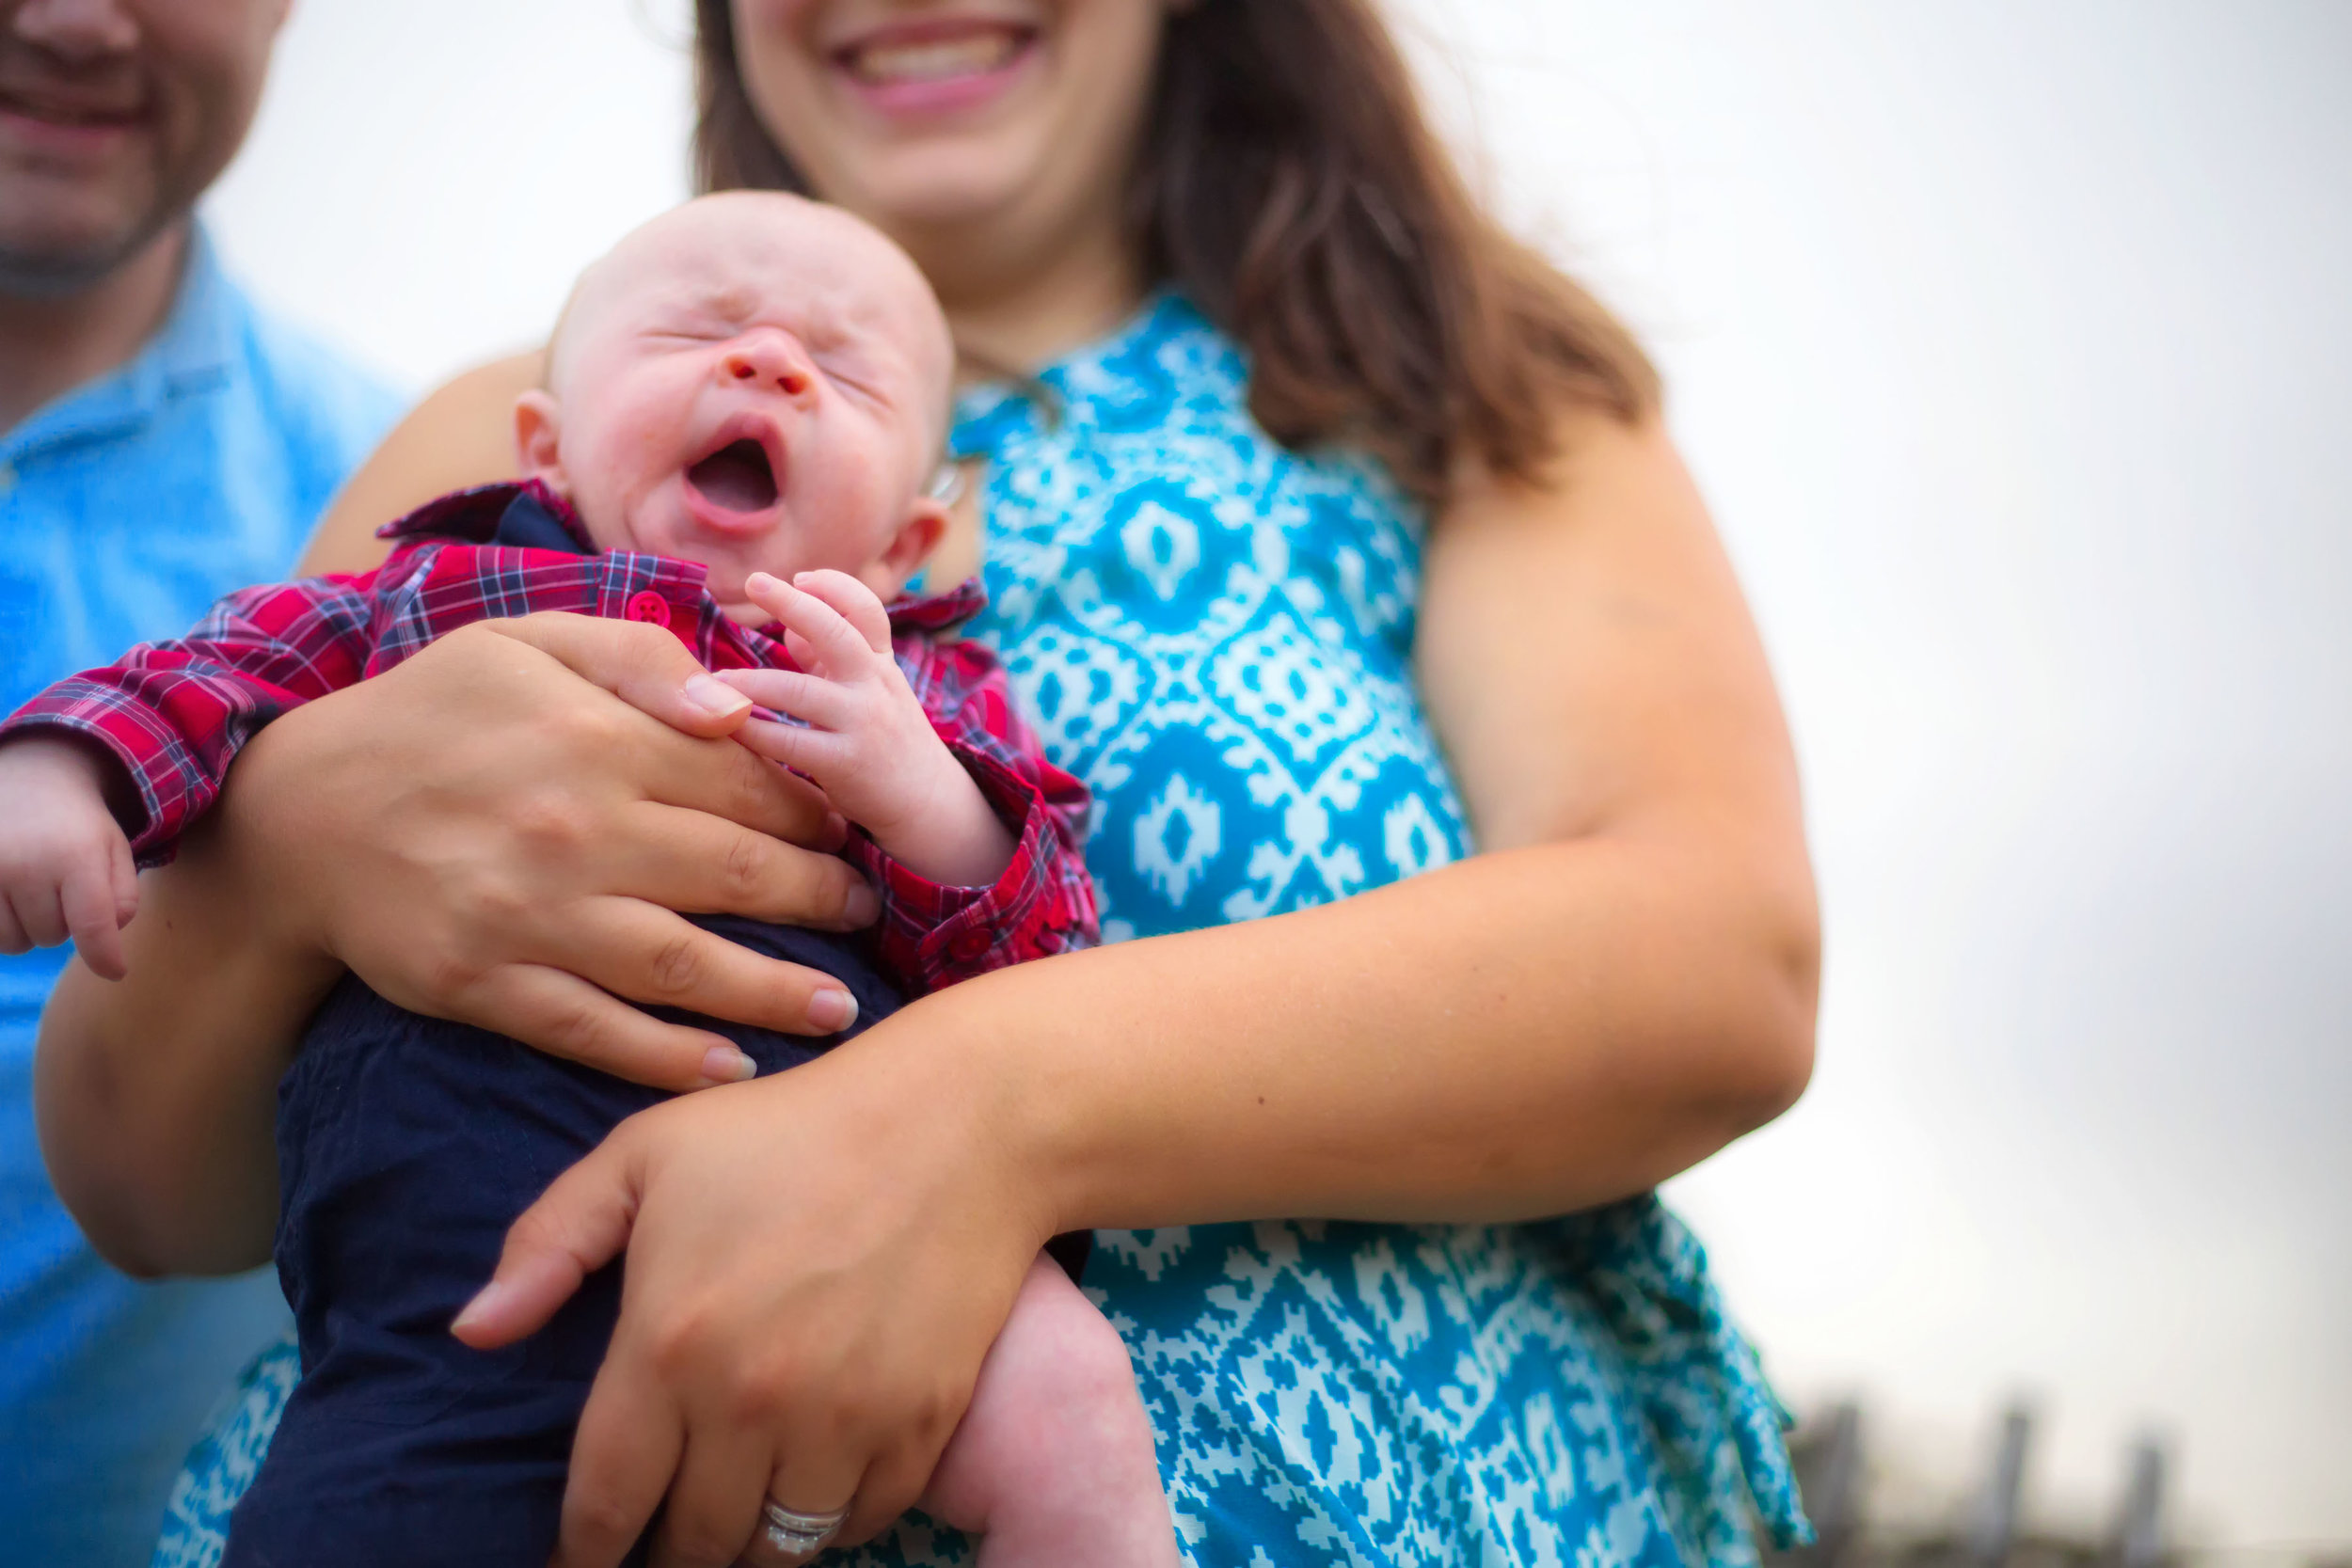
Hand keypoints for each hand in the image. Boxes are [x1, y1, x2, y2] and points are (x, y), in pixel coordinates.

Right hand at [0, 736, 138, 979]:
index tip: (116, 971)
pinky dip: (1, 925)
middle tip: (61, 888)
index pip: (92, 926)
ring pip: (13, 942)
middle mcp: (25, 866)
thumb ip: (123, 899)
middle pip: (51, 938)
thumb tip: (105, 943)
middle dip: (62, 923)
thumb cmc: (78, 827)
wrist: (29, 783)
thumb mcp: (115, 852)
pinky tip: (10, 899)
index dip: (105, 957)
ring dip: (28, 928)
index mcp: (74, 857)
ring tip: (34, 891)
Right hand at [215, 612, 886, 1090]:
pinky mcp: (487, 985)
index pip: (744, 783)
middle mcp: (576, 831)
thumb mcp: (527, 643)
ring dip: (774, 992)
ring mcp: (531, 916)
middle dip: (819, 900)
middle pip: (735, 874)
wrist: (296, 812)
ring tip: (839, 1010)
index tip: (851, 832)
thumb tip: (742, 710)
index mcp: (596, 739)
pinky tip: (732, 1069)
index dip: (813, 813)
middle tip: (867, 915)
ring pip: (684, 964)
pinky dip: (670, 1057)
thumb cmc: (431, 715)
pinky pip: (598, 1030)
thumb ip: (641, 659)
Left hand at [449, 1002, 1049, 1567]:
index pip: (603, 1502)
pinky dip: (828, 1523)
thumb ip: (548, 1242)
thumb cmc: (789, 1130)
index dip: (581, 1551)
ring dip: (745, 1544)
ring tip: (730, 1520)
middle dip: (664, 1551)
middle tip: (659, 1535)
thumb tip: (470, 1333)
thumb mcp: (646, 1153)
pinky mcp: (917, 1425)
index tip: (577, 1559)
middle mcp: (750, 1403)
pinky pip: (858, 1524)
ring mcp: (842, 1422)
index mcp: (667, 1344)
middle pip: (690, 1543)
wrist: (957, 1123)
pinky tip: (809, 1490)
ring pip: (775, 1548)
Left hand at [717, 572, 972, 847]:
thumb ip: (830, 660)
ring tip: (717, 679)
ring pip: (799, 690)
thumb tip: (788, 627)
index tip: (800, 577)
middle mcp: (875, 686)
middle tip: (754, 581)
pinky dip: (755, 730)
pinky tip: (729, 727)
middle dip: (792, 603)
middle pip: (836, 631)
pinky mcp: (846, 764)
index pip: (866, 609)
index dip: (833, 586)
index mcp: (881, 665)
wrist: (931, 806)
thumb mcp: (870, 693)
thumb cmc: (888, 742)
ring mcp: (863, 723)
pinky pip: (790, 741)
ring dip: (752, 682)